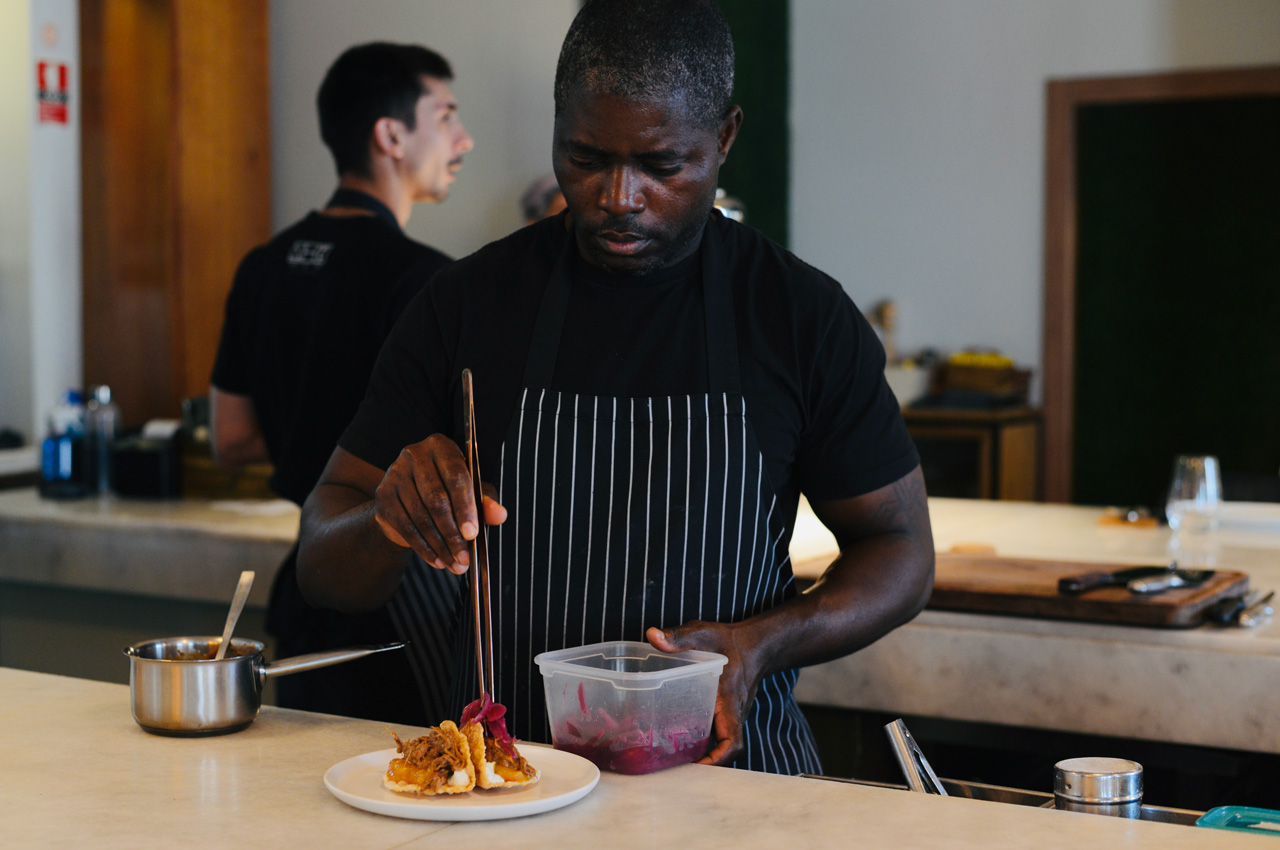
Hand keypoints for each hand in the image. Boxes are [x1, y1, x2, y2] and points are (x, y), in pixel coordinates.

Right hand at [372, 433, 506, 572]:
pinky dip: (423, 548)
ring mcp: (395, 475)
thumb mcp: (471, 492)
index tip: (473, 534)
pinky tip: (437, 560)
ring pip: (421, 517)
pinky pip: (406, 527)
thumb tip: (499, 515)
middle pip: (436, 499)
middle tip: (465, 557)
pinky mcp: (383, 496)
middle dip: (453, 533)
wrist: (407, 497)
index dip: (466, 507)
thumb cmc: (446, 490)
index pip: (456, 476)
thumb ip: (486, 501)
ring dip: (440, 545)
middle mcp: (414, 455)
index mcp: (441, 446)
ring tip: (455, 564)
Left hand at [646, 622, 761, 766]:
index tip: (697, 766)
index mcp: (729, 699)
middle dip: (704, 763)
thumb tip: (651, 635)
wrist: (753, 644)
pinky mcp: (725, 713)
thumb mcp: (702, 633)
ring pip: (720, 743)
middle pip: (724, 748)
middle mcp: (733, 713)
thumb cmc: (729, 640)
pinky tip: (677, 739)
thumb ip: (678, 637)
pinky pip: (716, 734)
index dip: (718, 758)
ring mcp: (731, 715)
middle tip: (673, 767)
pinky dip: (702, 742)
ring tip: (670, 759)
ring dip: (702, 754)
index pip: (732, 739)